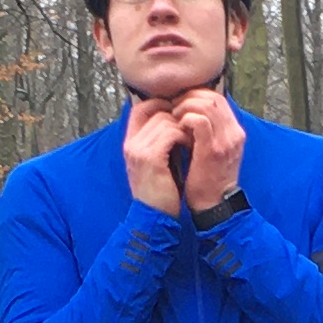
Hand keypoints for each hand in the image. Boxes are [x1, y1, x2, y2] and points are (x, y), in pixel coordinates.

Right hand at [122, 98, 185, 215]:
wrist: (154, 218)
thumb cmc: (161, 192)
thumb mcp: (157, 162)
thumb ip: (161, 141)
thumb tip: (178, 120)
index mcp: (130, 143)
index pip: (140, 108)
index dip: (161, 104)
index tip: (180, 113)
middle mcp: (130, 143)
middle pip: (155, 110)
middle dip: (177, 116)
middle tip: (191, 127)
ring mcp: (138, 149)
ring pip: (165, 119)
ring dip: (183, 126)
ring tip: (193, 139)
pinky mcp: (150, 157)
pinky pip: (171, 133)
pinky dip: (184, 136)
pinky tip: (191, 146)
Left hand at [171, 90, 245, 210]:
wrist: (215, 205)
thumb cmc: (209, 179)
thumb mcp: (215, 151)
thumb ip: (209, 132)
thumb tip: (191, 112)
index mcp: (235, 132)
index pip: (218, 99)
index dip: (197, 95)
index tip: (181, 103)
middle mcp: (234, 133)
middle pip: (213, 97)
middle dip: (190, 97)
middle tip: (174, 106)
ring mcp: (226, 141)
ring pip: (207, 104)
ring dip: (186, 106)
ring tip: (174, 116)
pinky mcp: (213, 149)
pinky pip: (199, 121)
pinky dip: (186, 118)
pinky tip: (177, 127)